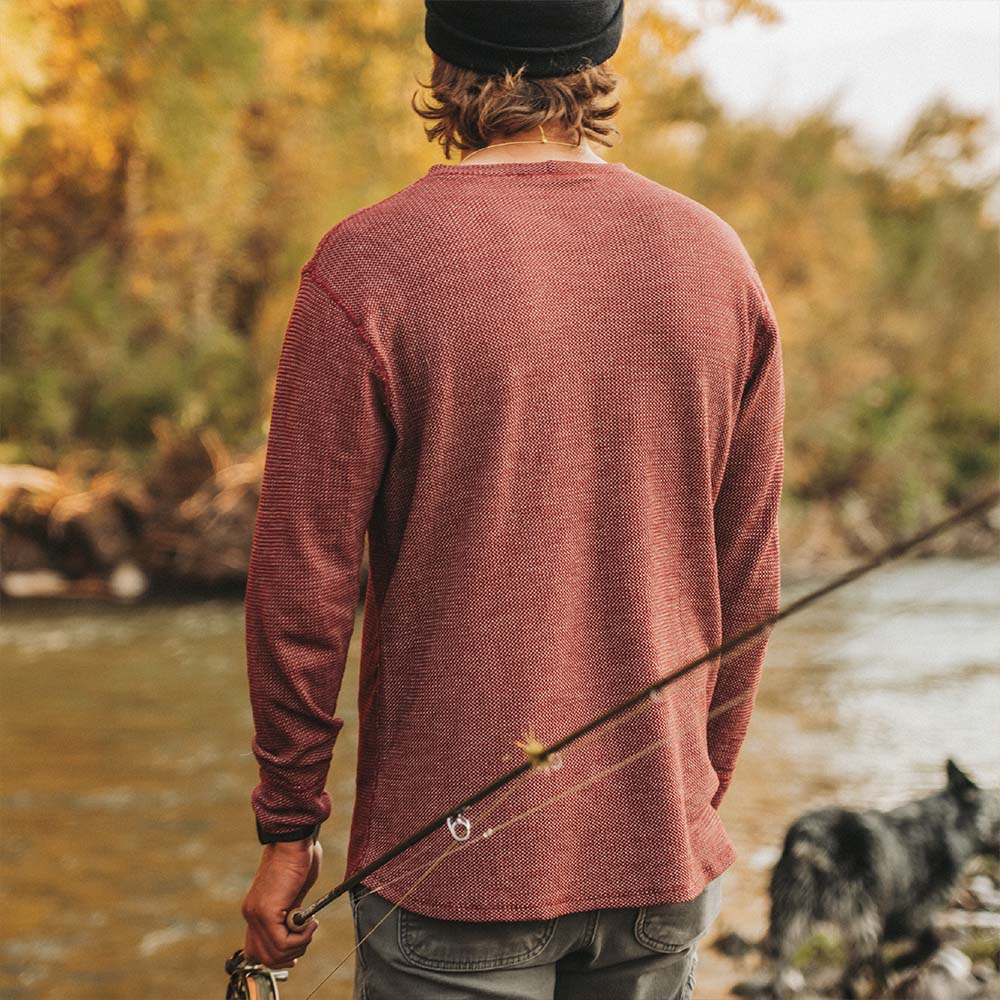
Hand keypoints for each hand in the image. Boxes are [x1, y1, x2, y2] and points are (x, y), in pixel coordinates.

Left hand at [241, 838, 321, 969]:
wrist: (293, 839)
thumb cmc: (299, 857)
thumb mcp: (293, 892)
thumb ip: (290, 913)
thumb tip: (296, 931)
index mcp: (256, 911)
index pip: (255, 951)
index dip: (277, 958)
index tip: (295, 954)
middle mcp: (252, 915)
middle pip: (264, 958)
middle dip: (290, 955)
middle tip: (306, 937)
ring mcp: (257, 914)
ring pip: (275, 953)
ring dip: (299, 945)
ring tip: (311, 926)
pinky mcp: (267, 911)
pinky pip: (282, 942)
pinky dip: (301, 938)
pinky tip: (311, 922)